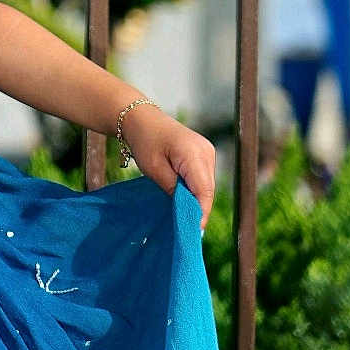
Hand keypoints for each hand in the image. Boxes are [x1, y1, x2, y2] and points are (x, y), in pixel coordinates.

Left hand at [119, 103, 217, 232]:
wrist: (141, 118)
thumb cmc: (144, 142)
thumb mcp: (155, 170)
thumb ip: (174, 190)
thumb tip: (187, 212)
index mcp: (194, 154)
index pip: (204, 191)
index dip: (200, 212)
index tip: (193, 231)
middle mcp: (206, 152)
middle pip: (207, 190)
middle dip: (198, 208)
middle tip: (187, 229)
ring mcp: (207, 151)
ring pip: (206, 185)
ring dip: (196, 199)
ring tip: (184, 216)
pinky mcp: (204, 154)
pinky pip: (203, 178)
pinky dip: (195, 189)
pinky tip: (185, 199)